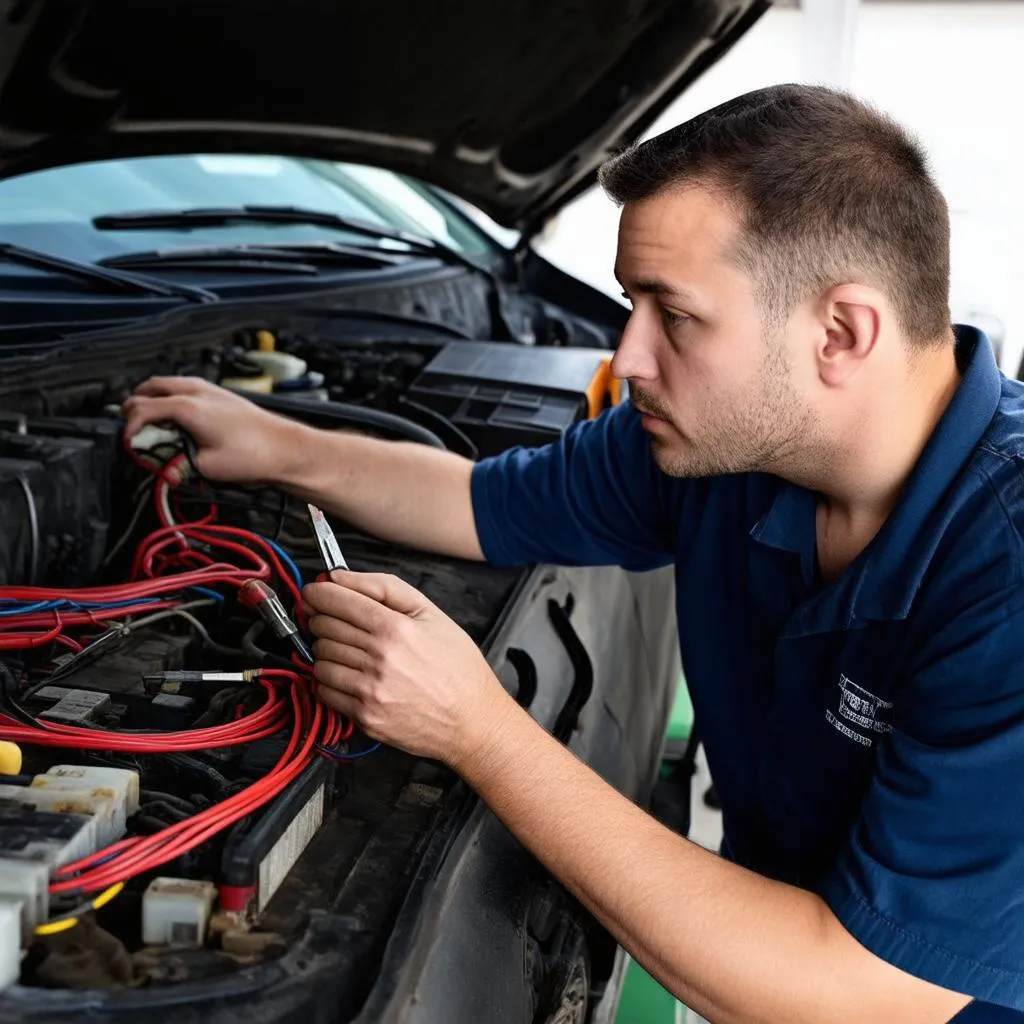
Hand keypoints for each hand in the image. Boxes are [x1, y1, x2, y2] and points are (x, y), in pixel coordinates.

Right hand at [121, 376, 308, 484]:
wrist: (286, 448)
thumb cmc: (254, 454)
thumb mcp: (206, 467)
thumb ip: (177, 465)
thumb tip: (163, 469)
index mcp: (187, 407)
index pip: (140, 409)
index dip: (128, 429)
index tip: (129, 446)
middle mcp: (195, 391)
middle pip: (147, 389)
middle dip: (134, 410)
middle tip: (133, 433)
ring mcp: (208, 388)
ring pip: (164, 385)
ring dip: (151, 402)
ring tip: (151, 427)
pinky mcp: (218, 393)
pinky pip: (182, 388)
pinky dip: (169, 400)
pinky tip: (175, 420)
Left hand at [303, 571, 517, 766]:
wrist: (473, 720)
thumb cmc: (457, 666)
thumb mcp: (431, 614)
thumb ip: (384, 588)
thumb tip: (340, 578)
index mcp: (395, 628)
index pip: (336, 601)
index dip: (318, 593)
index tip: (315, 592)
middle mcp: (379, 659)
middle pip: (323, 627)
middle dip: (322, 619)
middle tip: (335, 620)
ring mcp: (370, 691)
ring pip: (319, 658)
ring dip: (327, 650)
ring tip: (349, 650)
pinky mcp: (365, 717)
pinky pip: (325, 690)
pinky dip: (330, 680)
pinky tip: (351, 675)